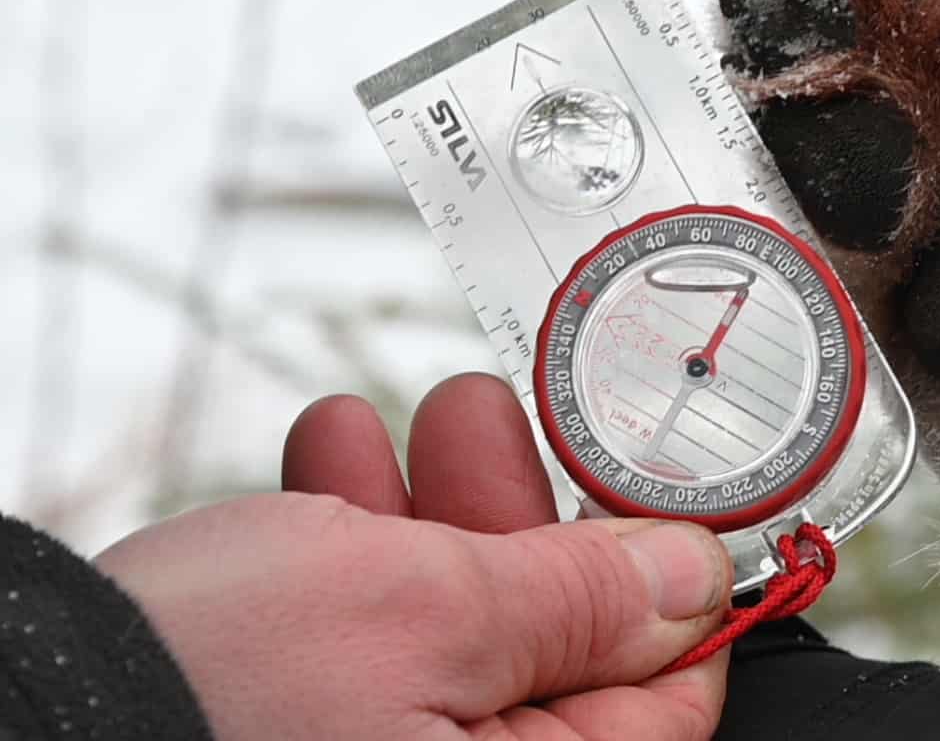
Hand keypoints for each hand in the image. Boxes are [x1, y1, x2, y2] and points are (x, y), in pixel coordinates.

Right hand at [95, 374, 734, 740]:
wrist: (15, 710)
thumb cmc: (209, 699)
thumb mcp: (428, 610)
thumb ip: (577, 596)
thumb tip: (690, 579)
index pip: (664, 699)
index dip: (673, 582)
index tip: (667, 488)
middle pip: (550, 652)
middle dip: (530, 515)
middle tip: (521, 419)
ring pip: (445, 633)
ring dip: (434, 508)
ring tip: (425, 413)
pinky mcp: (290, 736)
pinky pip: (356, 647)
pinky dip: (350, 552)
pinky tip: (337, 458)